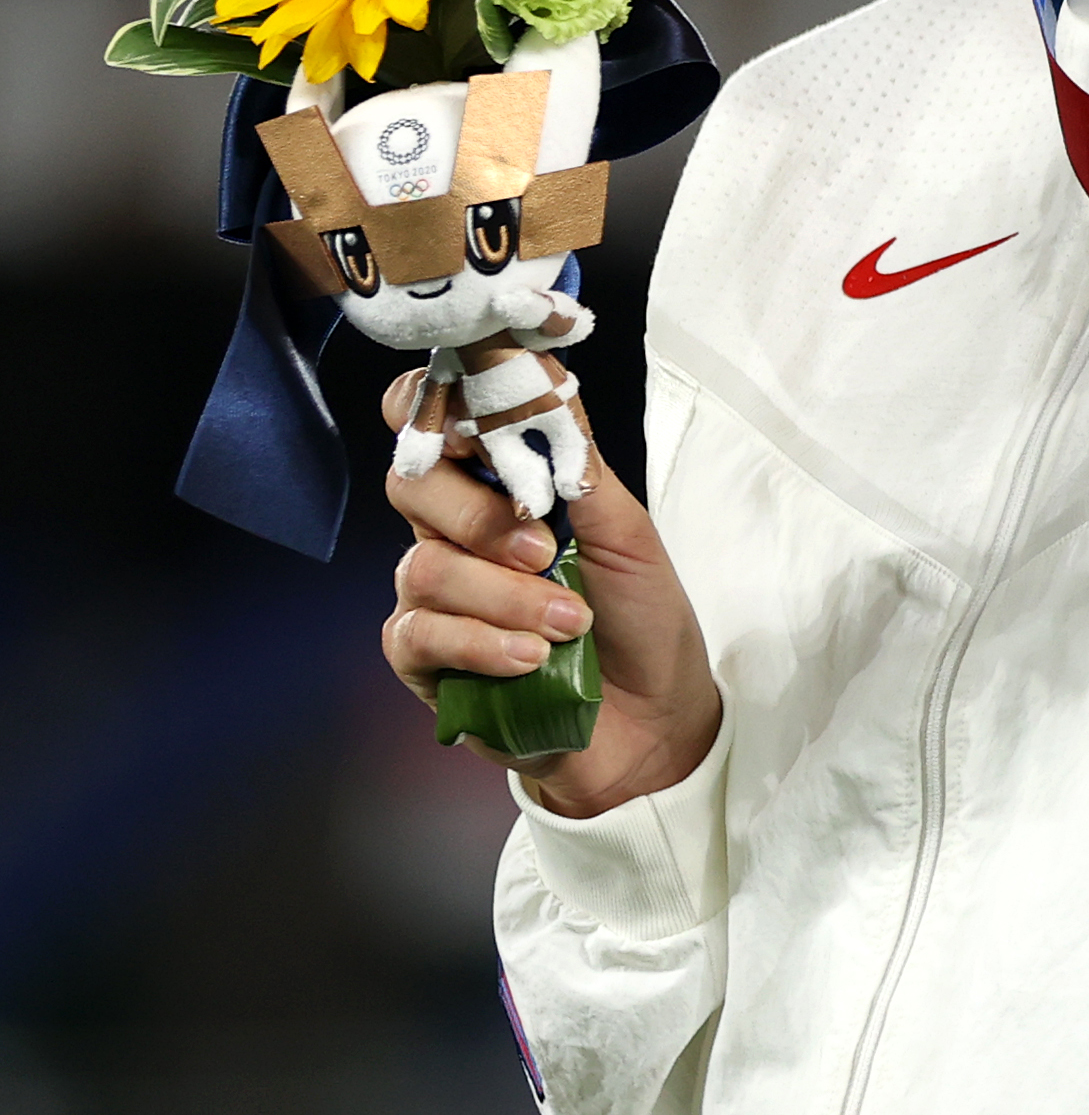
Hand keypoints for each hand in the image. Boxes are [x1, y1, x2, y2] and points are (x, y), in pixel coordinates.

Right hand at [379, 374, 721, 818]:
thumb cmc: (641, 621)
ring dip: (504, 596)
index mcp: (497, 489)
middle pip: (410, 484)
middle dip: (477, 516)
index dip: (433, 409)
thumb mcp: (629, 534)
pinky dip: (481, 644)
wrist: (652, 722)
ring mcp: (434, 598)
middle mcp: (453, 534)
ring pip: (423, 568)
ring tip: (568, 625)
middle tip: (547, 552)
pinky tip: (530, 659)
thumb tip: (546, 392)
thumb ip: (581, 466)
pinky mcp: (425, 662)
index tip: (476, 426)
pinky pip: (420, 635)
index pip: (431, 426)